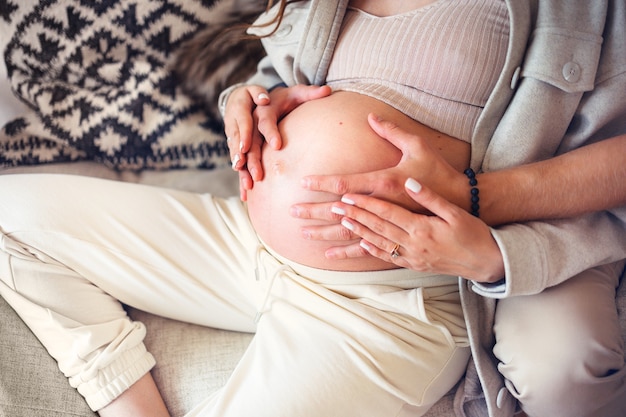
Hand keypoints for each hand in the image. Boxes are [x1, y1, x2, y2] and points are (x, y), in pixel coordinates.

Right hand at [223, 84, 330, 199]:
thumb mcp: (296, 92)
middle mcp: (252, 124)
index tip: (278, 145)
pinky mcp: (244, 148)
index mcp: (264, 110)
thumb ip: (311, 93)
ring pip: (242, 155)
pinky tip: (245, 194)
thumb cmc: (285, 98)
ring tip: (249, 184)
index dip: (270, 132)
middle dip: (252, 158)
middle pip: (250, 142)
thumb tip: (328, 90)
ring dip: (244, 170)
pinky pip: (242, 164)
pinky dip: (242, 178)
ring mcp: (246, 137)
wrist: (263, 100)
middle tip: (258, 174)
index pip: (266, 121)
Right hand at [223, 85, 270, 199]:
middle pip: (237, 143)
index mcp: (240, 110)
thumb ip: (259, 93)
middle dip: (240, 156)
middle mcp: (234, 125)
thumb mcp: (255, 90)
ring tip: (246, 184)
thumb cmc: (252, 95)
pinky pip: (239, 164)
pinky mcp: (236, 149)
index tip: (246, 146)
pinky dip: (242, 178)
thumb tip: (264, 99)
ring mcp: (233, 138)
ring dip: (241, 170)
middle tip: (242, 167)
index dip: (244, 135)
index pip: (243, 123)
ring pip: (236, 156)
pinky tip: (246, 193)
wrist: (236, 100)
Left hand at [292, 114, 465, 242]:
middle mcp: (382, 206)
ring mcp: (388, 225)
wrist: (463, 203)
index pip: (346, 183)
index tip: (302, 182)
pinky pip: (365, 248)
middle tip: (291, 210)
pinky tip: (329, 254)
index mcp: (385, 182)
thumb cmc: (439, 171)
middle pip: (340, 211)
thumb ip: (393, 131)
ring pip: (349, 233)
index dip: (323, 183)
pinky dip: (346, 252)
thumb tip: (370, 115)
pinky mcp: (394, 237)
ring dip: (324, 233)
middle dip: (314, 211)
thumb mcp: (418, 146)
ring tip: (302, 233)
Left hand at [330, 178, 504, 282]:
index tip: (345, 197)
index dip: (364, 204)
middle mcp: (413, 243)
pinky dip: (371, 250)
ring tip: (337, 225)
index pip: (386, 212)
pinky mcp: (415, 264)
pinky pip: (388, 257)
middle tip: (330, 209)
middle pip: (376, 227)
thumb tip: (410, 183)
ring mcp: (412, 256)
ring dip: (355, 234)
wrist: (487, 260)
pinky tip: (359, 245)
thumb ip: (429, 196)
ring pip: (377, 243)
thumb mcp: (454, 209)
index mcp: (422, 226)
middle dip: (352, 217)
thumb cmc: (473, 231)